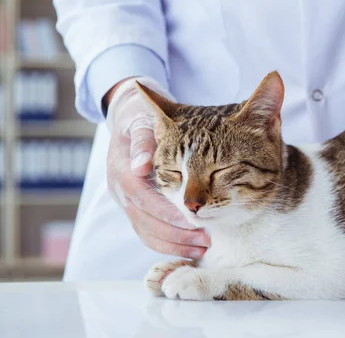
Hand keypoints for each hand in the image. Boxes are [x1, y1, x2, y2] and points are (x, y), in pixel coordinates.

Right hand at [105, 77, 209, 258]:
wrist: (129, 119)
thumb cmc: (142, 117)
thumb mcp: (143, 121)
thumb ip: (143, 141)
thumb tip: (141, 166)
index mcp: (122, 170)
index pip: (143, 198)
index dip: (167, 212)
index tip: (194, 220)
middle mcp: (120, 190)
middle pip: (145, 221)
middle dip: (175, 234)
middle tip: (205, 239)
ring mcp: (125, 201)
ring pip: (145, 231)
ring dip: (173, 244)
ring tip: (202, 247)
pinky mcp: (133, 207)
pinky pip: (147, 232)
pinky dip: (168, 243)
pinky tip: (190, 246)